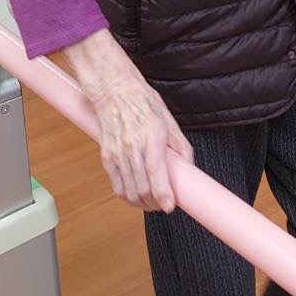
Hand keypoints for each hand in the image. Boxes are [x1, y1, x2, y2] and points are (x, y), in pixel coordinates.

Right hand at [64, 30, 192, 211]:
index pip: (157, 176)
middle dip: (154, 203)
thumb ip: (180, 145)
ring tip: (150, 202)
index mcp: (152, 138)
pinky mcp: (106, 156)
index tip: (170, 206)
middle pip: (142, 189)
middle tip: (162, 204)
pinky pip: (116, 184)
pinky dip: (125, 195)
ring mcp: (118, 153)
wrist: (113, 89)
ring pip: (128, 191)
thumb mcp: (168, 119)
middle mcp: (134, 148)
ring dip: (140, 203)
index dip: (164, 197)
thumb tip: (189, 166)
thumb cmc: (142, 100)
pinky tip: (134, 195)